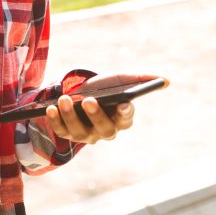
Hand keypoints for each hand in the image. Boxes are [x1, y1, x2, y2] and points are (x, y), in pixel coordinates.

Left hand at [45, 74, 167, 144]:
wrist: (80, 91)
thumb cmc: (106, 87)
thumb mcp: (120, 79)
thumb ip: (141, 80)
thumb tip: (165, 80)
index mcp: (122, 118)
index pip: (126, 120)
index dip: (125, 113)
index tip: (123, 104)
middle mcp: (106, 130)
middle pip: (104, 129)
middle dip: (96, 116)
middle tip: (89, 100)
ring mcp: (87, 134)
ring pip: (80, 132)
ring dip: (71, 116)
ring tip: (64, 99)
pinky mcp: (68, 133)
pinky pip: (62, 131)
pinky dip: (55, 120)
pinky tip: (49, 108)